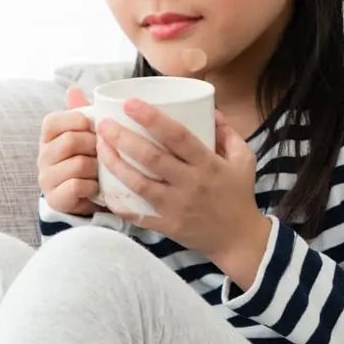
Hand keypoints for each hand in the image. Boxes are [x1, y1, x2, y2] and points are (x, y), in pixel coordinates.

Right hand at [37, 87, 104, 216]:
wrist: (84, 199)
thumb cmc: (86, 161)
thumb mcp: (85, 136)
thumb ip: (80, 114)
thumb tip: (73, 89)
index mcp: (47, 138)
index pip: (53, 121)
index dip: (77, 121)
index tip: (92, 127)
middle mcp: (42, 157)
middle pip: (70, 141)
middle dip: (93, 146)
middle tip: (103, 152)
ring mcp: (47, 179)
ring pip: (78, 165)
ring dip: (97, 168)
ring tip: (102, 171)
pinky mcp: (56, 199)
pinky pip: (78, 186)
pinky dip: (93, 186)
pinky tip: (96, 187)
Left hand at [95, 104, 270, 283]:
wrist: (239, 239)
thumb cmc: (239, 195)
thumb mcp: (243, 159)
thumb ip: (227, 132)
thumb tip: (210, 108)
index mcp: (208, 164)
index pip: (178, 136)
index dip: (152, 118)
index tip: (131, 104)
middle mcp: (190, 184)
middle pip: (151, 158)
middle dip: (123, 138)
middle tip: (103, 124)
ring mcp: (176, 206)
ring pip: (139, 184)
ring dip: (115, 165)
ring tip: (99, 148)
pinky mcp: (167, 225)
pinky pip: (138, 215)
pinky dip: (119, 204)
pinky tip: (102, 189)